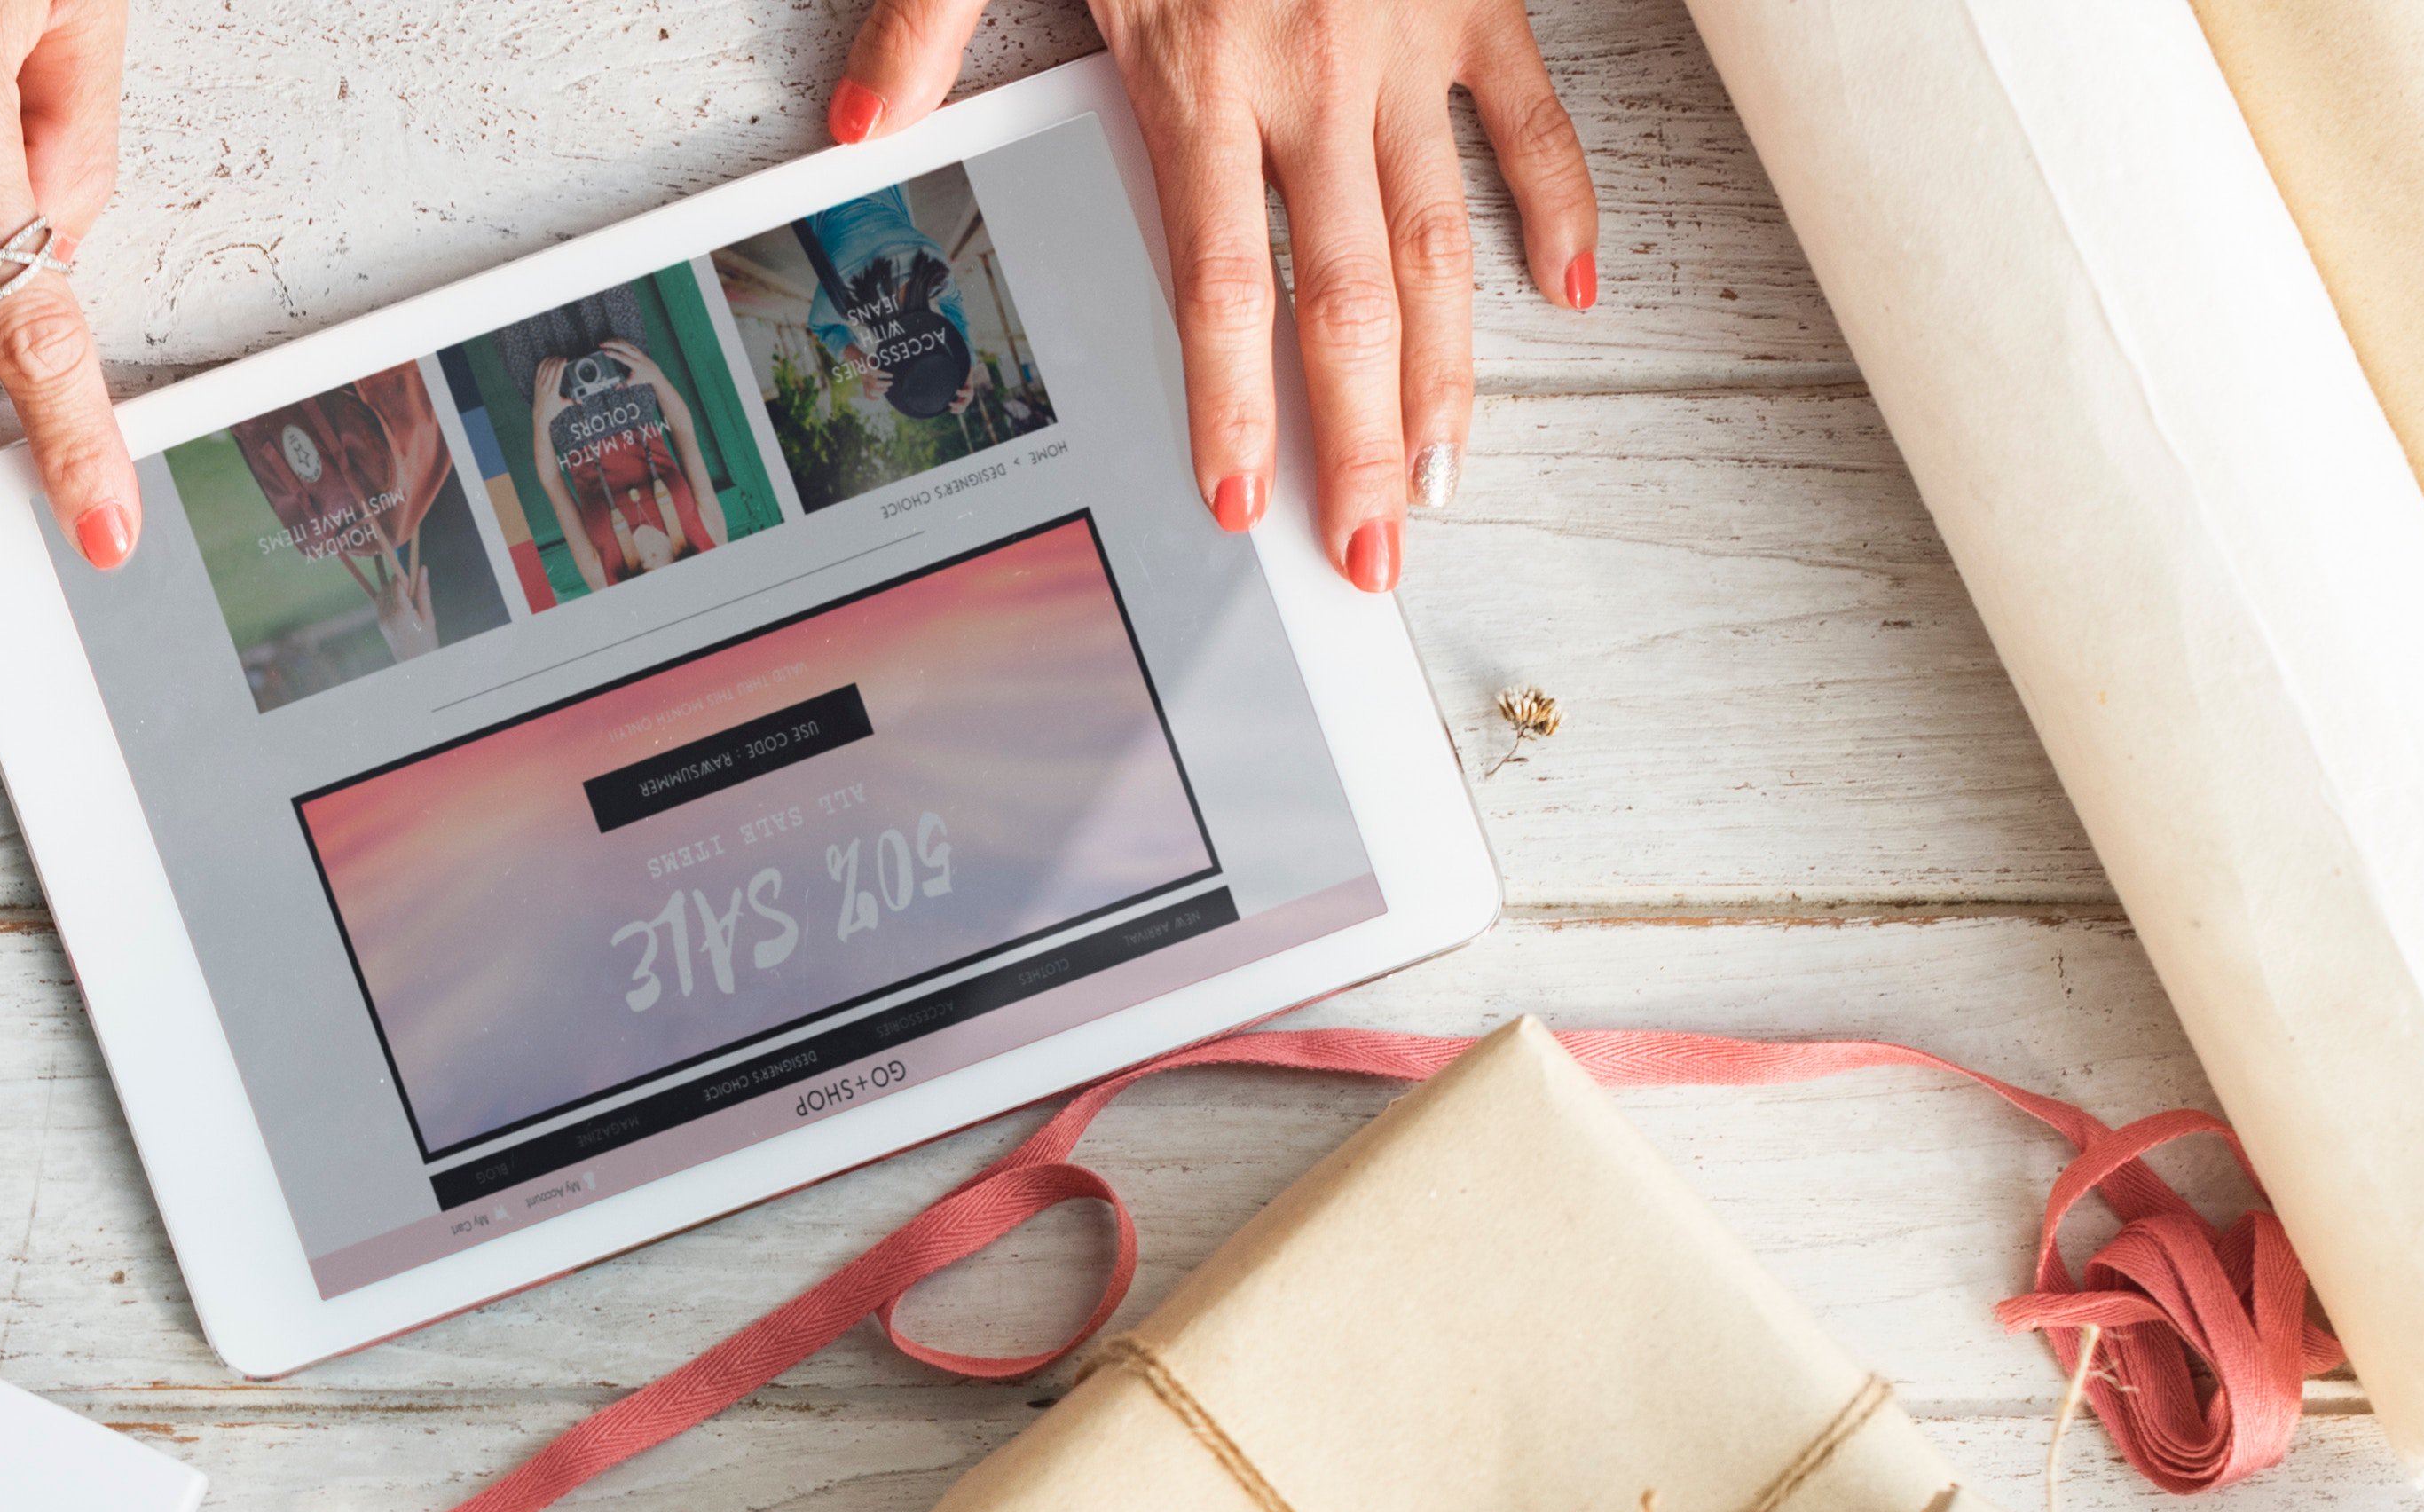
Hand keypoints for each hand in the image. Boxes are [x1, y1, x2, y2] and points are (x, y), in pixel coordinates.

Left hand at [819, 0, 1594, 591]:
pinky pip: (1528, 115)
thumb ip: (928, 22)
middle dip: (1360, 438)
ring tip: (1444, 474)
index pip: (1220, 283)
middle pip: (1346, 297)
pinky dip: (1556, 201)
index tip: (1243, 501)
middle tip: (1374, 546)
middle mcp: (1316, 73)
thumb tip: (858, 126)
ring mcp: (1406, 38)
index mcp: (1202, 71)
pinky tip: (1564, 295)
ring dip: (1451, 366)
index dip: (1236, 405)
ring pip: (1442, 237)